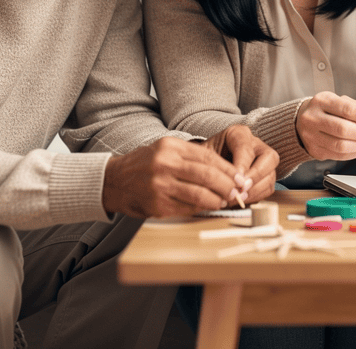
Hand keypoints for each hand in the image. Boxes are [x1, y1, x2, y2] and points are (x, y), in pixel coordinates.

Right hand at [102, 137, 244, 217]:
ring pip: (199, 194)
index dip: (228, 170)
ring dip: (217, 200)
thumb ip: (192, 157)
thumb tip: (225, 172)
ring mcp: (160, 186)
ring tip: (225, 200)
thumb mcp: (166, 150)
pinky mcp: (157, 205)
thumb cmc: (145, 164)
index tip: (240, 178)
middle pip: (207, 175)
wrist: (114, 180)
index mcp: (170, 147)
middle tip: (238, 192)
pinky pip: (187, 208)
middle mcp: (165, 164)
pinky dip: (202, 208)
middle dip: (227, 186)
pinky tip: (208, 207)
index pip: (208, 157)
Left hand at [201, 124, 278, 204]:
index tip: (234, 181)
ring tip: (238, 198)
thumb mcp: (204, 156)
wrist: (207, 164)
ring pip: (270, 175)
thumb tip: (225, 182)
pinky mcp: (266, 176)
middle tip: (241, 189)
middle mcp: (256, 144)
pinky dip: (256, 196)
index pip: (246, 148)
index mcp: (239, 134)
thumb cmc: (205, 158)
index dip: (242, 165)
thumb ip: (212, 165)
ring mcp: (264, 160)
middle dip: (255, 176)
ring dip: (255, 190)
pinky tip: (241, 200)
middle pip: (269, 158)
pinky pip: (268, 188)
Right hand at [295, 91, 355, 160]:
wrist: (301, 121)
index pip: (348, 110)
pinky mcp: (314, 150)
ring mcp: (311, 135)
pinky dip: (355, 153)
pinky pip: (338, 156)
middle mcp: (313, 117)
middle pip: (344, 129)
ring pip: (341, 145)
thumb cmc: (328, 110)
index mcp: (322, 100)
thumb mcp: (344, 103)